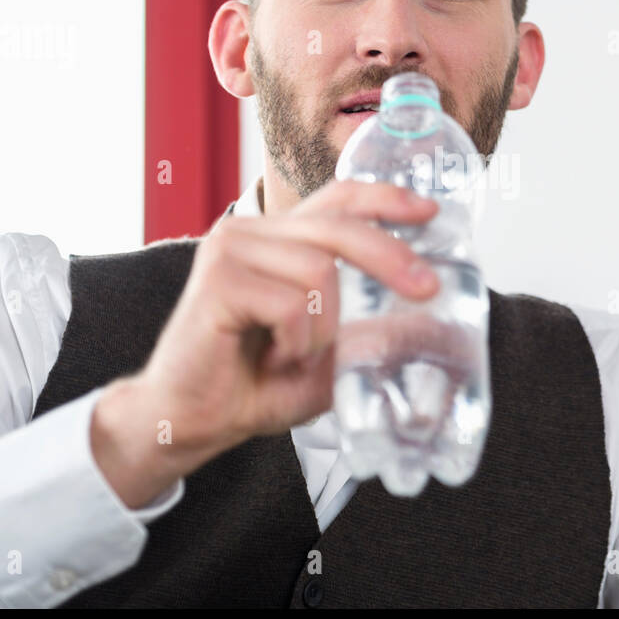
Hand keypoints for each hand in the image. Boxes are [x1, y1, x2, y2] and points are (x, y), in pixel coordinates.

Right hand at [133, 178, 440, 455]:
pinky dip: (296, 342)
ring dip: (324, 328)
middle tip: (427, 289)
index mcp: (277, 241)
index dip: (385, 198)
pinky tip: (272, 359)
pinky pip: (291, 303)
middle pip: (340, 226)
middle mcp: (251, 234)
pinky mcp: (218, 280)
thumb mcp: (327, 359)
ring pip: (320, 270)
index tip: (429, 212)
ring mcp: (230, 250)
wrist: (189, 421)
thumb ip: (369, 336)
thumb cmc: (252, 387)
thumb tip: (428, 322)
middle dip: (391, 257)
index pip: (337, 198)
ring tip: (295, 356)